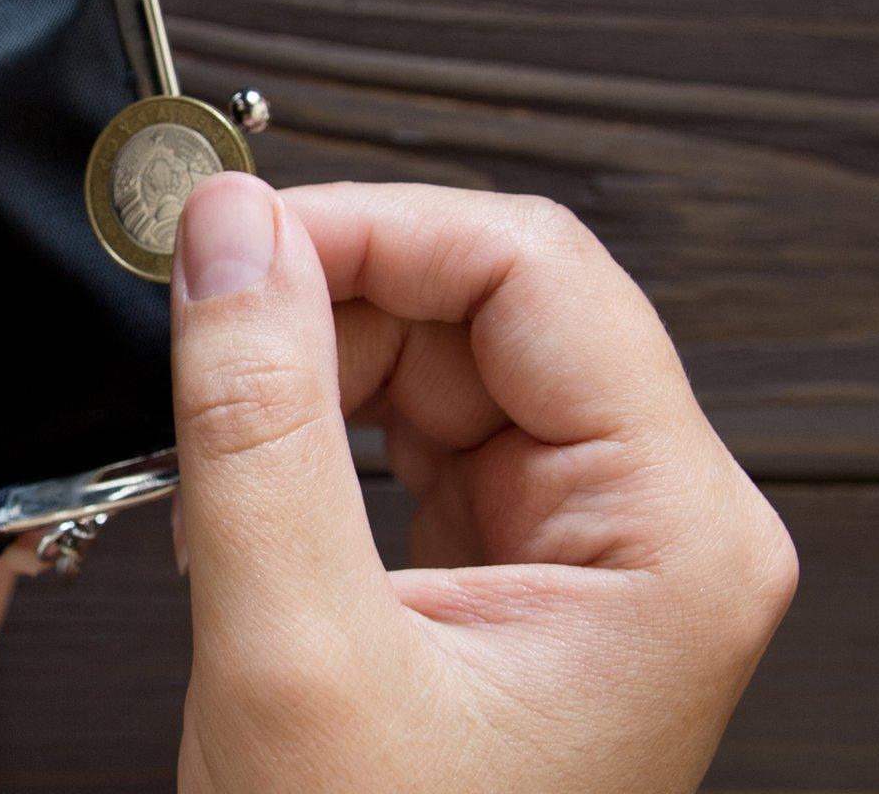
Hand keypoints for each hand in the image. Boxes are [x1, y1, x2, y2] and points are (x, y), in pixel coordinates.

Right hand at [167, 175, 797, 792]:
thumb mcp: (295, 651)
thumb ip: (258, 422)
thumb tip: (231, 234)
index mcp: (676, 536)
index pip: (536, 272)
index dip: (376, 228)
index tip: (236, 232)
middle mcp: (655, 529)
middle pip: (493, 307)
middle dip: (336, 297)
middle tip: (202, 317)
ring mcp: (583, 552)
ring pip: (445, 363)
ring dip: (318, 372)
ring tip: (223, 439)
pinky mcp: (508, 575)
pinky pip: (415, 438)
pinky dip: (319, 438)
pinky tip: (260, 489)